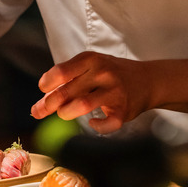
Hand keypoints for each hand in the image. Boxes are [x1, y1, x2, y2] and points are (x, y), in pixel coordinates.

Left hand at [31, 51, 147, 133]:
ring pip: (83, 105)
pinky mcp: (124, 110)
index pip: (61, 71)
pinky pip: (106, 124)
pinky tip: (94, 122)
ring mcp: (114, 91)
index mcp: (91, 60)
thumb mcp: (90, 67)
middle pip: (67, 90)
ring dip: (67, 113)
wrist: (147, 80)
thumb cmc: (110, 75)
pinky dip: (96, 126)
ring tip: (65, 114)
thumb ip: (67, 82)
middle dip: (49, 104)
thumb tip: (40, 105)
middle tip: (41, 111)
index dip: (47, 83)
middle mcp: (103, 73)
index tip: (44, 90)